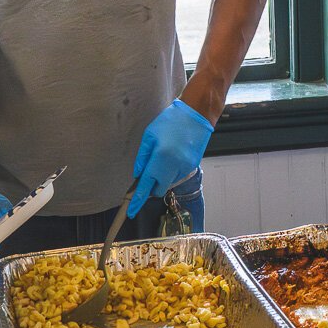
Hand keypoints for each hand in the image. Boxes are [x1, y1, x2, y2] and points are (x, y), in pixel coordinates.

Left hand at [126, 100, 212, 216]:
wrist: (196, 115)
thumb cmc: (170, 121)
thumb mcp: (149, 135)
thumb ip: (142, 157)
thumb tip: (138, 174)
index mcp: (160, 159)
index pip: (146, 186)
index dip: (137, 201)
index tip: (131, 212)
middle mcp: (174, 167)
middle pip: (159, 190)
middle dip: (152, 185)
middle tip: (149, 171)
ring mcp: (185, 168)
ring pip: (169, 182)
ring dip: (163, 175)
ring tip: (165, 155)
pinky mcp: (192, 166)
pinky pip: (178, 175)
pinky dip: (172, 170)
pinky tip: (174, 154)